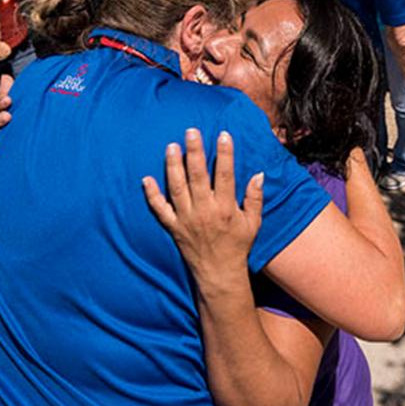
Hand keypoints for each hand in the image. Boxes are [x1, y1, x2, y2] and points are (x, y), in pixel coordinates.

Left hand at [142, 129, 263, 287]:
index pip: (225, 175)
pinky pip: (160, 210)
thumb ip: (255, 198)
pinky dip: (152, 195)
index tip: (223, 135)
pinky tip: (146, 179)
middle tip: (191, 131)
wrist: (219, 274)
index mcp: (225, 209)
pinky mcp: (173, 227)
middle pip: (197, 176)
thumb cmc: (238, 246)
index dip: (224, 154)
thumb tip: (258, 174)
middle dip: (194, 152)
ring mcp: (186, 219)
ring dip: (173, 166)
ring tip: (171, 146)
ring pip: (177, 188)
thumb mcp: (253, 223)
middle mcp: (204, 211)